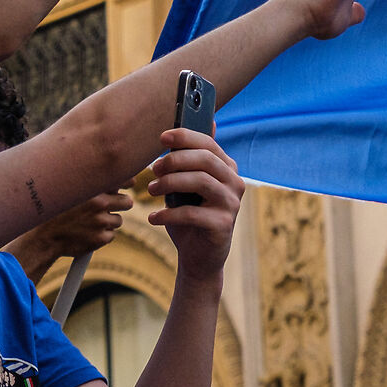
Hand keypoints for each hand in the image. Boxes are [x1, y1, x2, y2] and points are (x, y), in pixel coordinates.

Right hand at [5, 191, 130, 283]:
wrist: (43, 237)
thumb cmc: (54, 210)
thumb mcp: (67, 188)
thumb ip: (88, 180)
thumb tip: (112, 174)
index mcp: (92, 187)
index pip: (122, 179)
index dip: (127, 180)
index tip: (128, 182)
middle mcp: (99, 203)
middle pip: (126, 202)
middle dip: (120, 204)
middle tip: (107, 206)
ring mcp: (101, 222)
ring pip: (118, 220)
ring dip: (108, 221)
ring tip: (89, 221)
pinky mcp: (101, 238)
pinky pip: (111, 235)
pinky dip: (102, 235)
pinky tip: (86, 232)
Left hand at [146, 128, 241, 279]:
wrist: (199, 256)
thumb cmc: (189, 214)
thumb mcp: (186, 185)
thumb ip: (186, 162)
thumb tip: (184, 130)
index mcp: (227, 168)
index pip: (209, 143)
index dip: (185, 136)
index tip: (162, 137)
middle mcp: (235, 183)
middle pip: (205, 159)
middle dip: (174, 160)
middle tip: (153, 169)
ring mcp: (232, 204)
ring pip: (200, 181)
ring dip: (169, 183)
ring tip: (151, 190)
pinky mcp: (223, 225)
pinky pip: (192, 213)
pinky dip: (168, 214)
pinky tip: (153, 217)